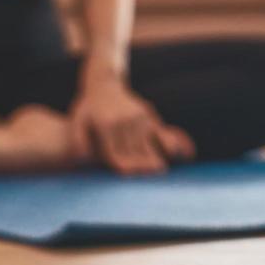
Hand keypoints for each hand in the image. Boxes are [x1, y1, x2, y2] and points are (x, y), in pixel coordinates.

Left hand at [68, 78, 194, 174]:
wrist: (104, 83)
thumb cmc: (88, 107)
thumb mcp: (77, 119)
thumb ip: (78, 138)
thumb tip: (81, 155)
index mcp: (106, 126)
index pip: (116, 152)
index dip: (124, 165)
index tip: (132, 175)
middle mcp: (124, 121)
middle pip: (134, 151)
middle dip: (142, 166)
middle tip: (151, 181)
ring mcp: (138, 117)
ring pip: (148, 143)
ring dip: (155, 158)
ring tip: (160, 172)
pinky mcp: (149, 114)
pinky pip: (162, 131)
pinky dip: (174, 142)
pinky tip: (187, 153)